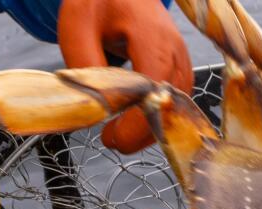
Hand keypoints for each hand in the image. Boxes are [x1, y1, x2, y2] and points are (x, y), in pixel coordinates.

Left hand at [58, 0, 192, 152]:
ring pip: (176, 108)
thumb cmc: (99, 3)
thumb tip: (97, 109)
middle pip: (171, 104)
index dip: (138, 120)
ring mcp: (182, 61)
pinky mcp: (180, 70)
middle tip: (112, 142)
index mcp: (152, 35)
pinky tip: (134, 126)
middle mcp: (176, 50)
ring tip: (120, 137)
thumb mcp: (78, 26)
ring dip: (151, 128)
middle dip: (144, 131)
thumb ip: (86, 65)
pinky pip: (174, 103)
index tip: (112, 137)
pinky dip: (156, 118)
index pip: (154, 87)